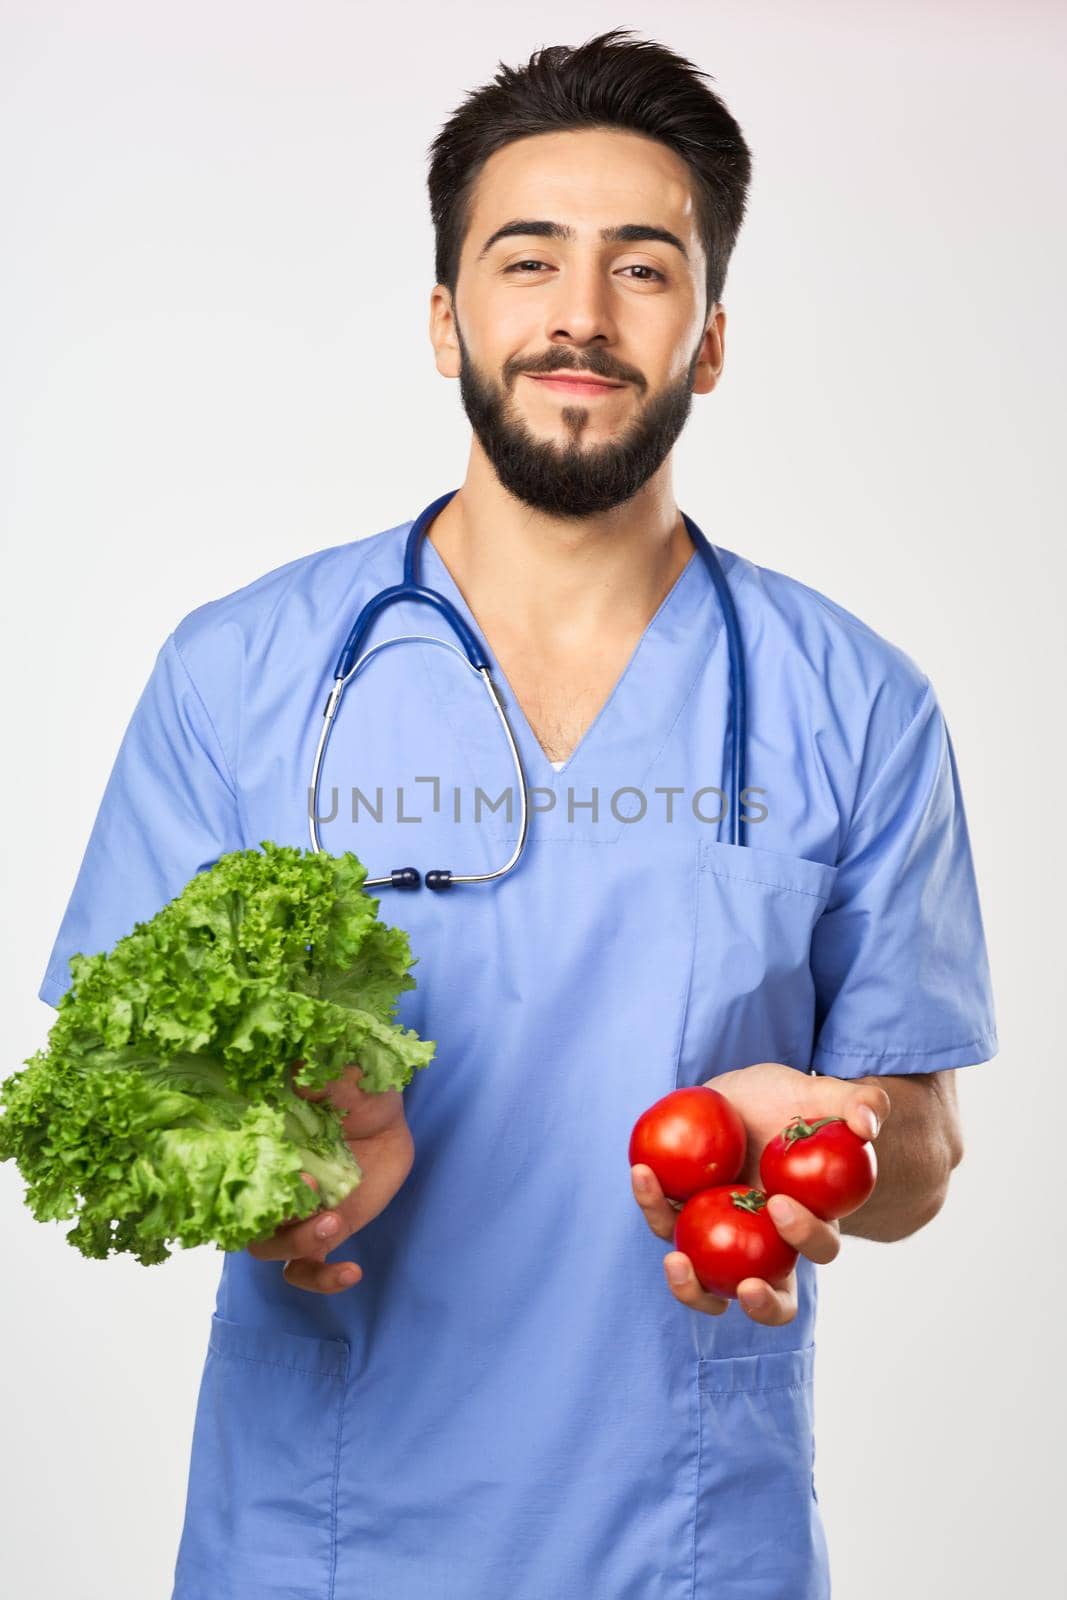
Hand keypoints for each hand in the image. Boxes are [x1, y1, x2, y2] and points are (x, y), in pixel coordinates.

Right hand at [246, 1060, 414, 1292]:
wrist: (386, 1121)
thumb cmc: (360, 1094)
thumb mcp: (352, 1081)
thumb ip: (328, 1079)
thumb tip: (303, 1073)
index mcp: (266, 1144)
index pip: (237, 1168)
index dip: (252, 1176)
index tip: (294, 1167)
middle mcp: (272, 1182)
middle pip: (247, 1218)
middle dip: (274, 1216)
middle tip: (314, 1196)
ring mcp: (295, 1213)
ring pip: (271, 1249)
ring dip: (297, 1244)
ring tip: (333, 1224)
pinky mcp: (321, 1233)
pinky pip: (307, 1271)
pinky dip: (323, 1280)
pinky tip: (352, 1271)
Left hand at [631, 1062, 888, 1322]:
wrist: (743, 1098)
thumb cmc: (791, 1103)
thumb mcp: (824, 1094)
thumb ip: (859, 1103)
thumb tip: (868, 1124)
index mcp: (809, 1221)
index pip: (819, 1247)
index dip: (807, 1238)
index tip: (783, 1204)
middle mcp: (766, 1244)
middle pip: (769, 1296)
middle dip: (761, 1304)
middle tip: (744, 1285)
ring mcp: (722, 1237)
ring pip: (708, 1284)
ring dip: (691, 1286)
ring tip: (676, 1261)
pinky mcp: (682, 1215)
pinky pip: (666, 1220)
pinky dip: (652, 1202)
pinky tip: (643, 1171)